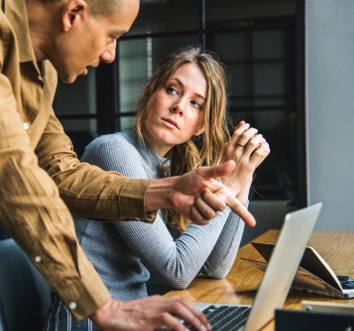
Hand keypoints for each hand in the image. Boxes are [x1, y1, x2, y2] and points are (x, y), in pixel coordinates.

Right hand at [89, 296, 210, 330]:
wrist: (110, 314)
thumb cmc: (126, 316)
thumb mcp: (146, 314)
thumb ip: (159, 317)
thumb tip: (174, 325)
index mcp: (158, 300)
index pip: (181, 301)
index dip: (194, 309)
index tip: (203, 319)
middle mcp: (158, 302)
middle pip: (183, 303)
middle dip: (198, 314)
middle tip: (207, 326)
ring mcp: (154, 309)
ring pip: (178, 308)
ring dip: (192, 319)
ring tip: (202, 330)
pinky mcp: (148, 319)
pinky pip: (168, 320)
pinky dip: (180, 326)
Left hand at [145, 161, 255, 226]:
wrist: (175, 190)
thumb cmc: (189, 180)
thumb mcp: (203, 173)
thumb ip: (218, 170)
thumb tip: (233, 163)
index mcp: (222, 193)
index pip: (236, 205)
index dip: (245, 215)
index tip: (253, 224)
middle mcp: (218, 203)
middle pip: (220, 206)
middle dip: (208, 197)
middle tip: (200, 191)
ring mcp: (210, 213)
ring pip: (211, 213)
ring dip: (200, 203)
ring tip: (195, 198)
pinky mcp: (201, 220)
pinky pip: (202, 218)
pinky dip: (194, 210)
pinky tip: (191, 205)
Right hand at [221, 121, 269, 196]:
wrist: (228, 184)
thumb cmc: (226, 166)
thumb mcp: (226, 151)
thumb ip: (234, 138)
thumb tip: (242, 123)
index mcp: (227, 148)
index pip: (237, 133)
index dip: (244, 127)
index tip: (248, 125)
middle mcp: (234, 153)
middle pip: (246, 136)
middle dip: (253, 131)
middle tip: (256, 131)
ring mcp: (242, 160)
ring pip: (253, 143)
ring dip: (259, 138)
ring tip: (260, 137)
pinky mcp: (249, 167)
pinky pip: (258, 153)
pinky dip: (262, 147)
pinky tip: (263, 146)